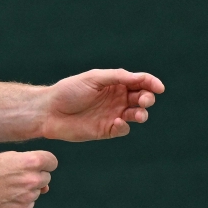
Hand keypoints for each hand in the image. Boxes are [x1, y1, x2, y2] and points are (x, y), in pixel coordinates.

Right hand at [0, 150, 57, 207]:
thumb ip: (29, 166)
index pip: (52, 162)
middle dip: (33, 177)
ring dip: (25, 190)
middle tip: (12, 176)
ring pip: (36, 192)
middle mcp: (32, 179)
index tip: (33, 165)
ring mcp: (28, 196)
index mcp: (31, 161)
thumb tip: (46, 187)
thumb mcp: (6, 157)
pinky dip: (19, 202)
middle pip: (45, 178)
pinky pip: (28, 205)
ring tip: (4, 187)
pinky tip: (3, 197)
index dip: (43, 163)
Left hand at [40, 69, 164, 140]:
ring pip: (136, 115)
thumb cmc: (68, 91)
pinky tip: (117, 122)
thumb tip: (142, 78)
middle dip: (146, 99)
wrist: (48, 111)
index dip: (151, 83)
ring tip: (137, 114)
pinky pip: (123, 129)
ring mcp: (113, 114)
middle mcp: (116, 99)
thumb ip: (118, 77)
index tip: (158, 88)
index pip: (139, 82)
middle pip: (141, 98)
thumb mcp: (93, 78)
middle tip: (143, 100)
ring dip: (141, 114)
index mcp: (114, 83)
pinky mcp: (106, 130)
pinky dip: (124, 126)